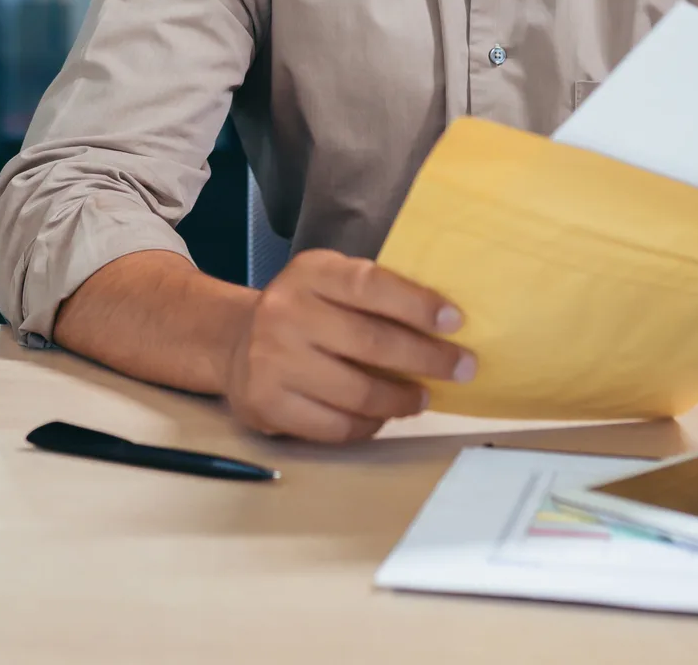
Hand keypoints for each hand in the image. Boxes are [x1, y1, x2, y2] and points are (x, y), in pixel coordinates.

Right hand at [222, 248, 472, 442]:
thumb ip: (375, 294)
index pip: (370, 285)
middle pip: (372, 343)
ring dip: (402, 400)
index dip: (417, 305)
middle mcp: (286, 312)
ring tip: (423, 397)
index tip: (456, 322)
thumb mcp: (329, 282)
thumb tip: (446, 325)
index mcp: (309, 273)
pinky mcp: (268, 404)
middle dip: (428, 359)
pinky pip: (336, 425)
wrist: (234, 341)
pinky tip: (383, 415)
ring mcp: (273, 361)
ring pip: (359, 393)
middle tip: (463, 368)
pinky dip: (370, 424)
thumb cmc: (303, 311)